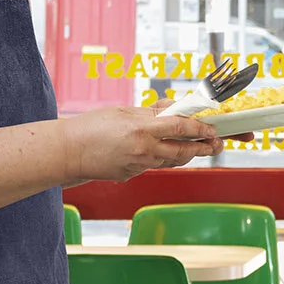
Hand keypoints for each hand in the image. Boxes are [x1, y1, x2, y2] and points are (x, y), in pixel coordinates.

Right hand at [62, 107, 224, 182]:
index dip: (201, 129)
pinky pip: (154, 165)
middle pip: (184, 150)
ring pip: (172, 160)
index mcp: (142, 130)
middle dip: (204, 147)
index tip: (212, 128)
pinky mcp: (132, 175)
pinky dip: (162, 157)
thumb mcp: (123, 112)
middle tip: (217, 143)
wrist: (67, 152)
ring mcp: (139, 166)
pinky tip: (163, 150)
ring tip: (198, 147)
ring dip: (186, 153)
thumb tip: (172, 109)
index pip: (181, 129)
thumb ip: (151, 112)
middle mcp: (144, 151)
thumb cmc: (90, 127)